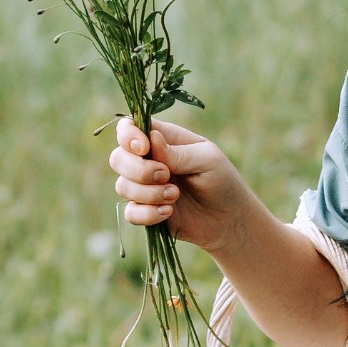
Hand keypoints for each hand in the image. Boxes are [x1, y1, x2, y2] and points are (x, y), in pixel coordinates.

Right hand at [108, 118, 252, 255]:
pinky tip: (168, 212)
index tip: (144, 147)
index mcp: (162, 140)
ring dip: (148, 193)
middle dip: (137, 169)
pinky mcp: (146, 212)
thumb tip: (151, 138)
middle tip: (166, 175)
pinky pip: (130, 213)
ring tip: (175, 196)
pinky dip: (147, 214)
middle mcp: (148, 161)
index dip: (128, 135)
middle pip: (118, 157)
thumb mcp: (207, 160)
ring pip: (122, 186)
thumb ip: (178, 152)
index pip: (129, 127)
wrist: (229, 219)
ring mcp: (144, 187)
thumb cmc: (222, 181)